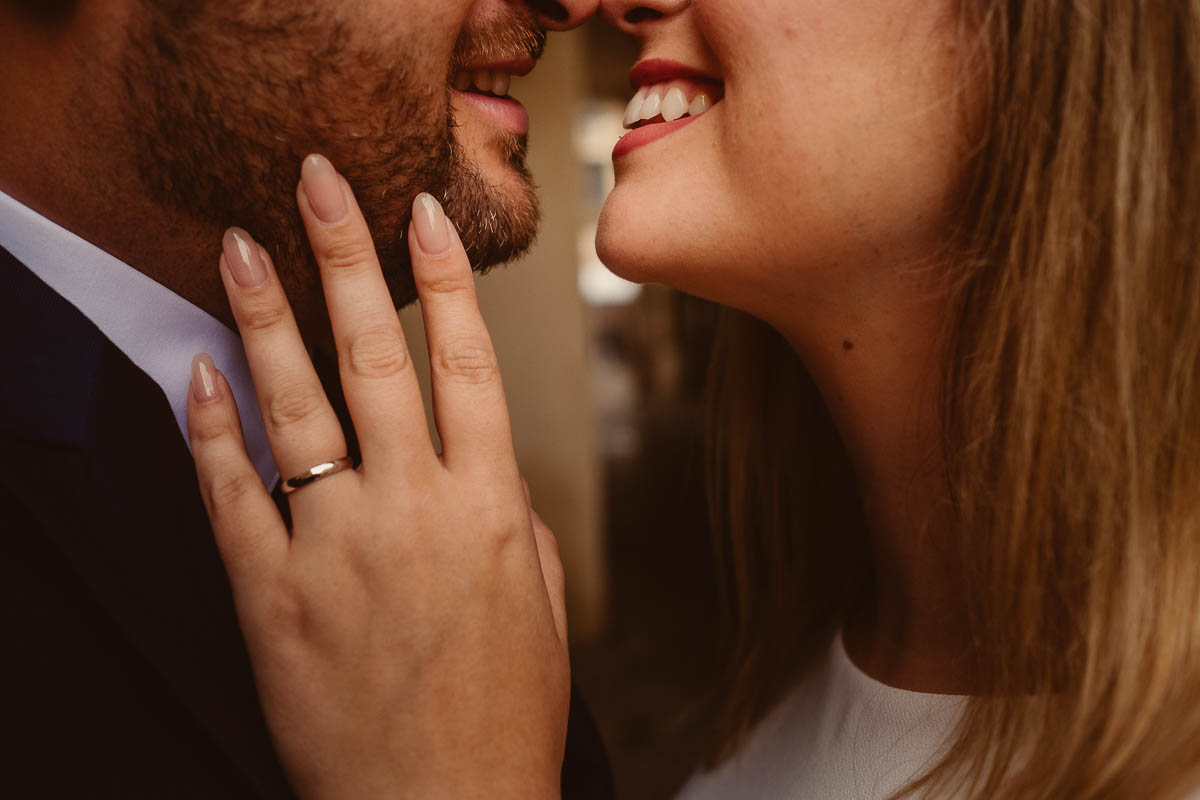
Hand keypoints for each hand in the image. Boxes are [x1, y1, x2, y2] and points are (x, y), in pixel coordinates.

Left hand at [186, 155, 568, 799]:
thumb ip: (516, 522)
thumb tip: (482, 470)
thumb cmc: (506, 717)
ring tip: (240, 245)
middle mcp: (414, 509)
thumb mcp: (547, 606)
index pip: (466, 363)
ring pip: (295, 405)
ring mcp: (337, 548)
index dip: (443, 280)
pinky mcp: (271, 596)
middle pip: (378, 355)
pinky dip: (209, 430)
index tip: (422, 214)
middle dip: (346, 256)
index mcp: (491, 506)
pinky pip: (231, 494)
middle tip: (317, 181)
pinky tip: (198, 372)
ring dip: (266, 316)